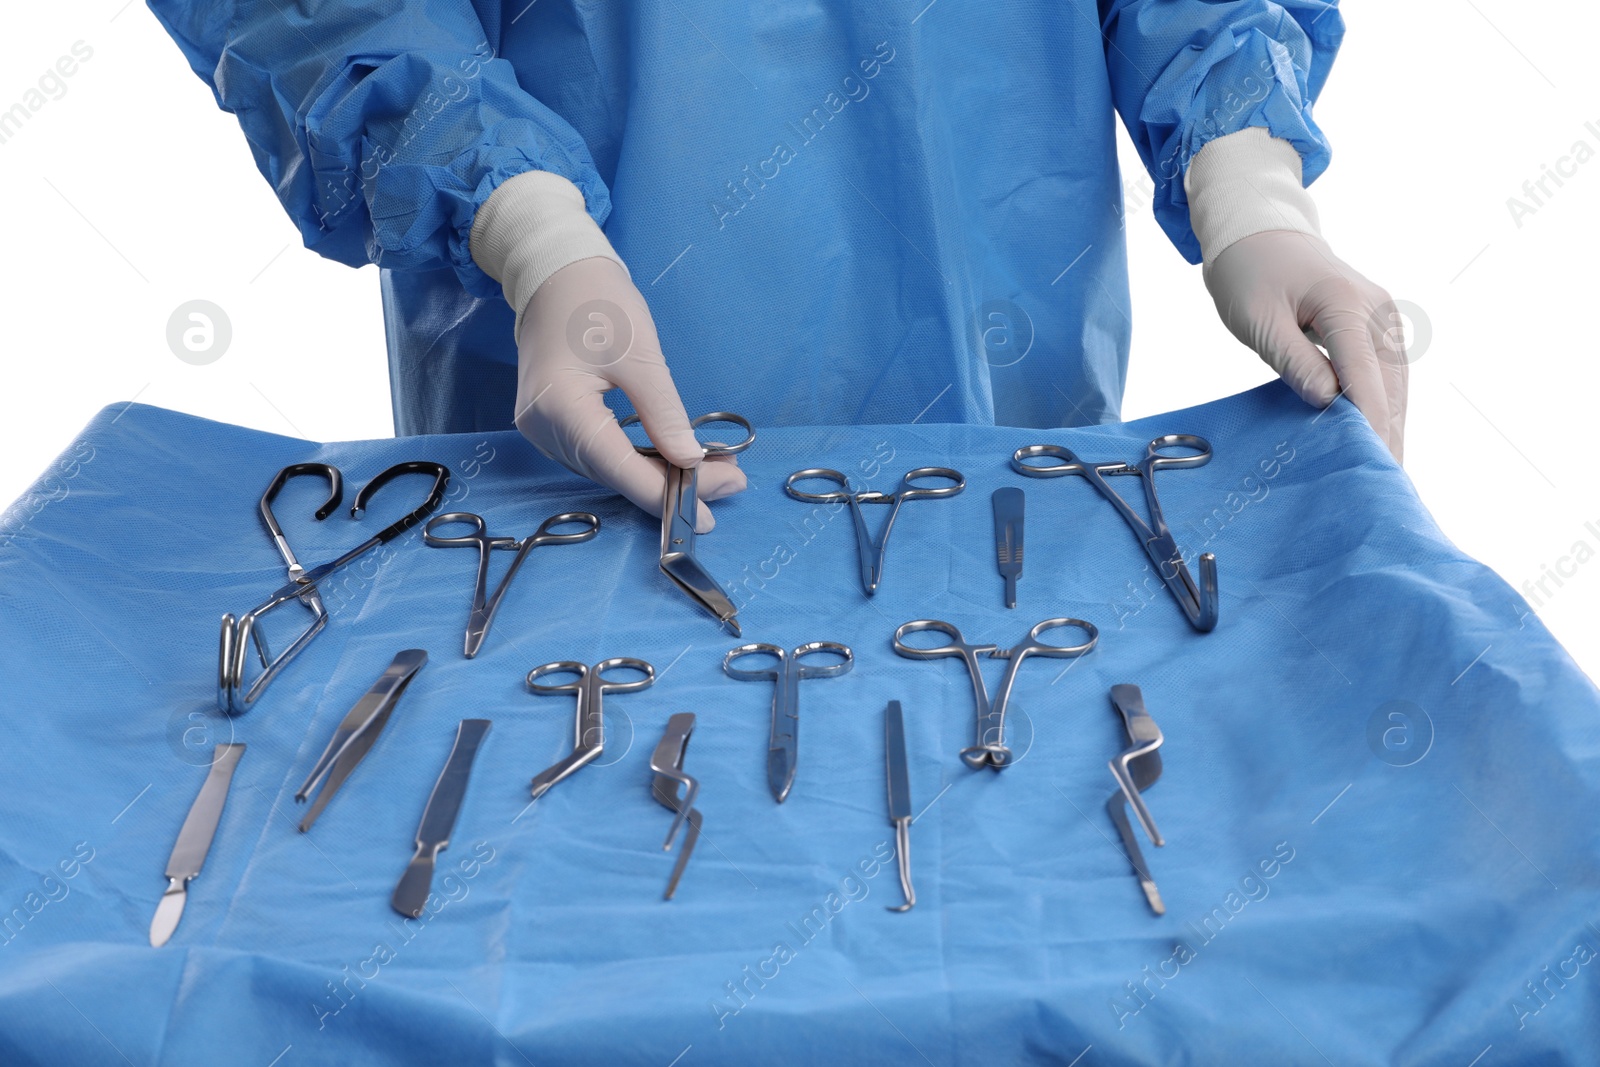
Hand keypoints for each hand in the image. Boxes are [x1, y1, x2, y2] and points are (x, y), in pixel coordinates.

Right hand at [514, 257, 746, 530]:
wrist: (555, 274)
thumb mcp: (641, 355)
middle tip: (728, 482)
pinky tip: (672, 458)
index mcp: (560, 407)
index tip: (709, 516)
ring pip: (607, 468)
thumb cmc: (596, 301)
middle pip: (613, 473)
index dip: (664, 495)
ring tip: (711, 471)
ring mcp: (542, 429)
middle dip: (671, 485)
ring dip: (657, 474)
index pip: (618, 467)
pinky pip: (598, 453)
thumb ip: (664, 414)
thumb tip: (691, 461)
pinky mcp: (551, 424)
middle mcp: (543, 427)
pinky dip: (636, 460)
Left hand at [1203, 230, 1407, 461]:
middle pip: (1390, 383)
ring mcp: (1380, 316)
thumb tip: (1328, 403)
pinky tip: (1380, 436)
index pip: (1365, 375)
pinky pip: (1385, 372)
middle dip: (1389, 432)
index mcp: (1346, 303)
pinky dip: (1384, 405)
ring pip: (1395, 381)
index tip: (1372, 463)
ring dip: (1392, 423)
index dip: (1371, 422)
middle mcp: (1376, 309)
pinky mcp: (1375, 326)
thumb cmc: (1251, 274)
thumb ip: (1294, 360)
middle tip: (1383, 485)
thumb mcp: (1259, 320)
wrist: (1260, 234)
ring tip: (1386, 470)